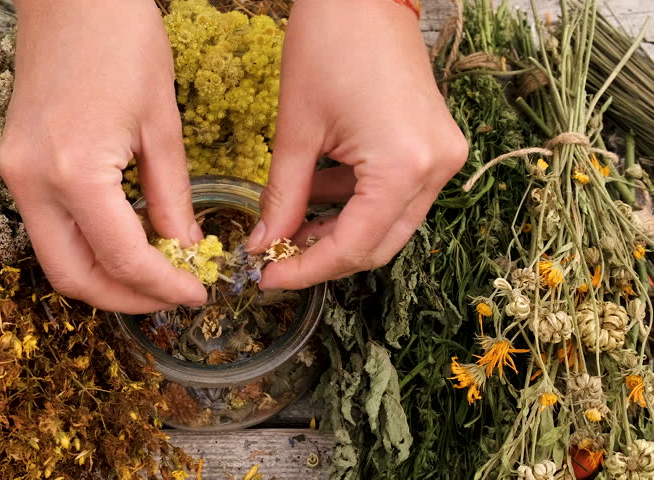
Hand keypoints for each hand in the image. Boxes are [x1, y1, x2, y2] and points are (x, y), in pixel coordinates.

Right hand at [0, 0, 206, 312]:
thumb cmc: (123, 41)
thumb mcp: (162, 125)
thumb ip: (172, 198)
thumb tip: (186, 251)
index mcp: (74, 171)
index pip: (122, 258)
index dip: (164, 287)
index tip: (198, 294)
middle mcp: (32, 181)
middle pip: (73, 277)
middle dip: (127, 299)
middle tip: (172, 297)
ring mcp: (15, 174)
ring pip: (56, 259)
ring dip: (105, 278)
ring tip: (154, 276)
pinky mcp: (15, 164)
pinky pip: (50, 229)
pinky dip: (87, 248)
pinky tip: (125, 243)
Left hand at [246, 0, 467, 289]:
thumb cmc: (327, 44)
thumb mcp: (296, 130)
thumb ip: (282, 197)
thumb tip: (264, 245)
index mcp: (404, 166)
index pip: (354, 246)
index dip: (307, 270)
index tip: (267, 279)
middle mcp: (436, 169)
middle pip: (378, 244)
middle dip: (324, 257)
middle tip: (277, 260)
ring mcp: (442, 157)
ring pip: (388, 224)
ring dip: (340, 232)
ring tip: (290, 229)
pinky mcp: (435, 145)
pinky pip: (397, 195)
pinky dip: (357, 205)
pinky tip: (319, 196)